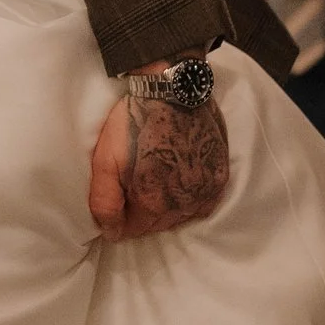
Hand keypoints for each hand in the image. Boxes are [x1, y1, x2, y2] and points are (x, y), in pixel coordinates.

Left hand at [88, 87, 229, 240]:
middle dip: (142, 214)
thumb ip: (104, 202)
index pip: (133, 230)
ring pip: (181, 217)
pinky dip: (190, 202)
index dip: (120, 219)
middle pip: (157, 225)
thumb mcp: (105, 160)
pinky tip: (179, 186)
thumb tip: (111, 234)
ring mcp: (205, 191)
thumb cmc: (133, 122)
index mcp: (153, 201)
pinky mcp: (220, 177)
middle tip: (133, 189)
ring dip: (167, 209)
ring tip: (156, 185)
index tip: (117, 202)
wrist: (171, 90)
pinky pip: (204, 205)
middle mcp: (184, 203)